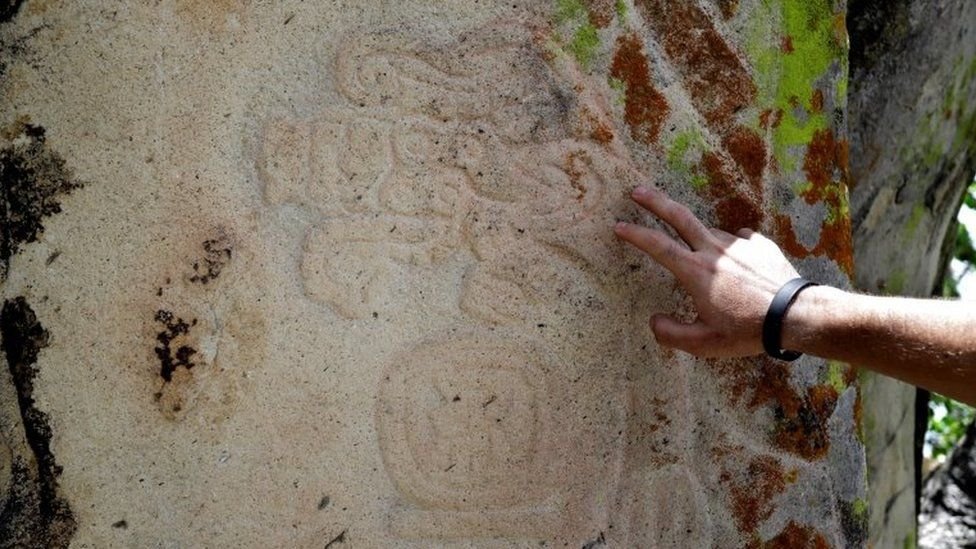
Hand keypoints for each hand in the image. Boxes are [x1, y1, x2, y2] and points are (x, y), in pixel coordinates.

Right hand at [614, 186, 800, 356]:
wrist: (795, 316)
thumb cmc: (747, 332)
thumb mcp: (704, 344)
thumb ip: (671, 334)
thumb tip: (653, 320)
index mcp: (695, 272)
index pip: (657, 246)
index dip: (634, 234)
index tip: (619, 226)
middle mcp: (714, 251)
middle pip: (679, 217)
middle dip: (655, 202)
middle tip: (637, 191)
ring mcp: (739, 244)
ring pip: (709, 233)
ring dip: (699, 239)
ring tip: (707, 263)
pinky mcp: (760, 244)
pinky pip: (739, 240)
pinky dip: (732, 248)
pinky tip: (738, 261)